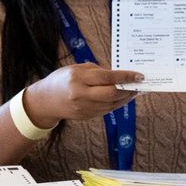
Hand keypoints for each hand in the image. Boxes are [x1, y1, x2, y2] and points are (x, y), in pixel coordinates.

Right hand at [23, 63, 141, 126]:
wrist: (45, 100)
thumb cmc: (62, 79)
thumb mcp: (77, 69)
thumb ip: (97, 71)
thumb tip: (119, 75)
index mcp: (78, 78)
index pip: (106, 78)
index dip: (124, 77)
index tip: (138, 75)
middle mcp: (81, 95)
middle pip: (111, 94)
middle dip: (128, 89)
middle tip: (140, 83)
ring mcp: (83, 108)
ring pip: (111, 104)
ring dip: (126, 98)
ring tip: (135, 90)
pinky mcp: (86, 116)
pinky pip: (106, 110)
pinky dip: (117, 103)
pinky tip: (124, 97)